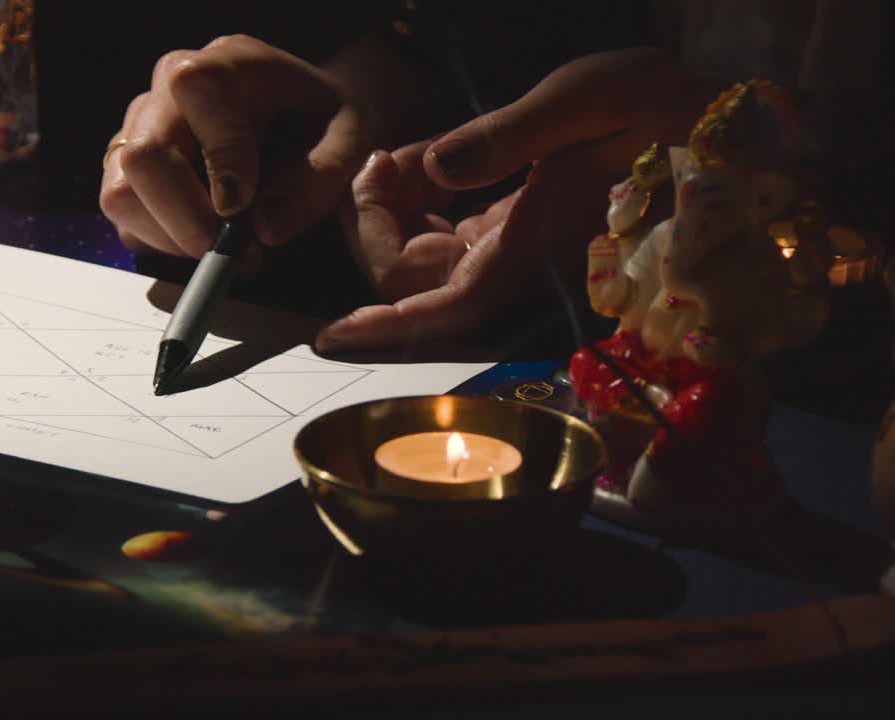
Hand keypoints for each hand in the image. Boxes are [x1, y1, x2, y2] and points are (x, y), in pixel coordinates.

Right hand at [99, 35, 373, 260]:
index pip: (195, 90)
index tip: (244, 205)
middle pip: (145, 154)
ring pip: (122, 191)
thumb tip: (267, 228)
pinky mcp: (128, 167)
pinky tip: (204, 240)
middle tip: (240, 254)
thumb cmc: (321, 125)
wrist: (302, 119)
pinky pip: (124, 214)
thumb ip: (314, 181)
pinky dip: (161, 243)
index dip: (218, 154)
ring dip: (172, 238)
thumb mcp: (344, 145)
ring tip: (225, 251)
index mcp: (228, 63)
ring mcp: (141, 126)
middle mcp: (170, 87)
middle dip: (189, 220)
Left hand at [316, 48, 711, 352]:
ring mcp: (507, 246)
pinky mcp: (508, 226)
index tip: (333, 333)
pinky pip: (439, 230)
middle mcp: (512, 259)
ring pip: (418, 255)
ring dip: (391, 209)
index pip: (443, 308)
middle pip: (411, 279)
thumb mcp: (592, 99)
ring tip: (400, 153)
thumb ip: (512, 132)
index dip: (387, 326)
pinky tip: (425, 157)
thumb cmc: (666, 111)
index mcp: (530, 244)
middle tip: (381, 159)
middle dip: (375, 228)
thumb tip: (436, 168)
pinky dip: (416, 196)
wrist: (709, 125)